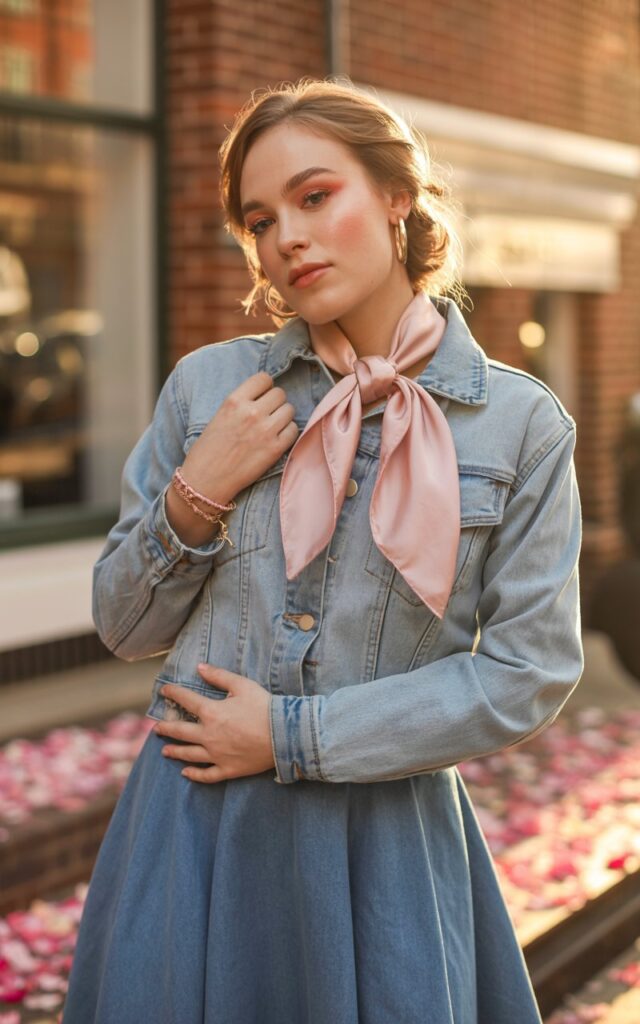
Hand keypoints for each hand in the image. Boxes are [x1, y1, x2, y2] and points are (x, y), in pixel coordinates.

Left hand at [152, 663, 275, 782]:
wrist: (284, 735)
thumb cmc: (264, 707)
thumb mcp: (242, 685)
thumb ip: (219, 676)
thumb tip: (200, 667)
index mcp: (212, 713)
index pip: (186, 700)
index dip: (173, 693)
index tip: (164, 691)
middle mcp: (209, 735)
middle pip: (180, 731)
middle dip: (166, 728)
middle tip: (156, 728)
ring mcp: (217, 754)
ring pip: (189, 754)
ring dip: (174, 751)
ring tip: (164, 751)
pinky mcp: (228, 769)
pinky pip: (206, 774)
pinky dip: (194, 774)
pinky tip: (186, 773)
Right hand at [182, 371, 298, 503]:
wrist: (205, 480)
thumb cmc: (208, 449)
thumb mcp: (220, 415)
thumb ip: (242, 403)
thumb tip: (265, 395)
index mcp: (234, 400)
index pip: (264, 378)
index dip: (265, 388)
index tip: (262, 397)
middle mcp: (251, 412)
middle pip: (280, 394)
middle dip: (275, 403)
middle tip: (266, 415)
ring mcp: (265, 430)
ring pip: (289, 410)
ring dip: (283, 417)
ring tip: (271, 428)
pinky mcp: (275, 448)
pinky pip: (294, 430)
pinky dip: (288, 433)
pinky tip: (275, 440)